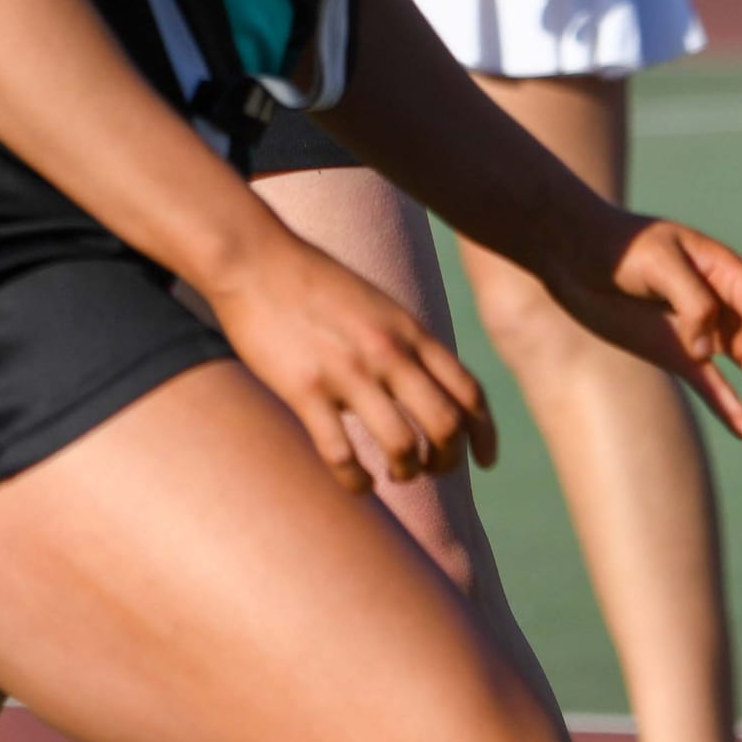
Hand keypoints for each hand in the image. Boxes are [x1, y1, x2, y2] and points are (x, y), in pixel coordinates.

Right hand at [208, 230, 496, 494]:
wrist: (256, 259)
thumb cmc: (316, 282)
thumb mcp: (379, 305)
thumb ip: (407, 342)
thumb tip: (430, 384)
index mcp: (409, 331)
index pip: (468, 391)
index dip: (483, 434)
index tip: (484, 462)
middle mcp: (388, 352)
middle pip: (445, 425)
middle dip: (448, 461)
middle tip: (432, 470)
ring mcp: (348, 372)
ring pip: (402, 446)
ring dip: (406, 472)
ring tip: (395, 475)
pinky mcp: (306, 390)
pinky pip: (341, 454)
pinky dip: (356, 481)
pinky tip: (357, 483)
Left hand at [550, 210, 741, 441]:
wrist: (575, 256)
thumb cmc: (619, 247)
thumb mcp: (658, 262)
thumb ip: (691, 301)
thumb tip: (708, 353)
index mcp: (723, 270)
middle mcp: (721, 302)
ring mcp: (702, 331)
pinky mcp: (679, 356)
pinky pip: (714, 386)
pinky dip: (732, 407)